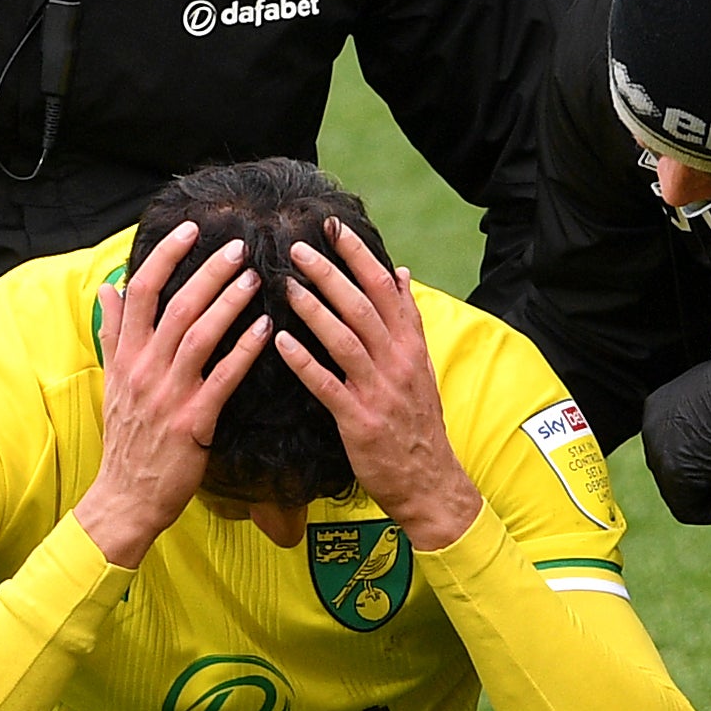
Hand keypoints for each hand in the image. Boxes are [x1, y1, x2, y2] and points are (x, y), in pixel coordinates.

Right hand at [75, 222, 269, 567]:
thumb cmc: (126, 440)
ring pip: (199, 335)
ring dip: (228, 302)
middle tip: (237, 247)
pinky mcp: (192, 421)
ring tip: (254, 277)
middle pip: (175, 306)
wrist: (125, 498)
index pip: (141, 292)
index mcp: (125, 356)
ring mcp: (167, 395)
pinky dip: (244, 350)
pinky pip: (223, 378)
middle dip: (207, 271)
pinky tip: (266, 329)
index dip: (166, 257)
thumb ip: (114, 333)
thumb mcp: (112, 381)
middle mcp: (144, 369)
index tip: (191, 230)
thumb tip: (110, 288)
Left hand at [274, 227, 481, 547]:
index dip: (359, 256)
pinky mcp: (359, 421)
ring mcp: (379, 392)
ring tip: (287, 285)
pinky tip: (280, 341)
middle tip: (298, 248)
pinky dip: (304, 361)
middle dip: (330, 274)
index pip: (386, 288)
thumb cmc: (418, 423)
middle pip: (362, 307)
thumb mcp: (421, 365)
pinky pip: (328, 385)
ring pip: (345, 340)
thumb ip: (408, 319)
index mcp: (411, 346)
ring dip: (315, 310)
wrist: (430, 481)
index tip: (333, 228)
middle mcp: (398, 363)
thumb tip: (400, 272)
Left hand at [639, 347, 710, 525]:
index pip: (673, 444)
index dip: (702, 457)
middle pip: (674, 467)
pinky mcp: (674, 476)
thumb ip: (709, 423)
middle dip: (705, 474)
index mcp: (660, 405)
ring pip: (681, 491)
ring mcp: (659, 452)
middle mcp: (652, 427)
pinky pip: (690, 511)